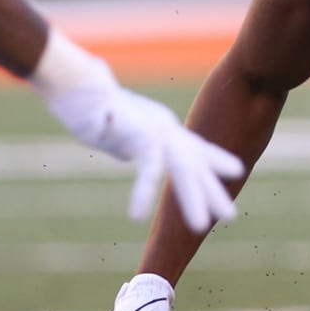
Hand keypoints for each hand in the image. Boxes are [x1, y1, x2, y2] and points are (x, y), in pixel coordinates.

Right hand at [30, 32, 243, 231]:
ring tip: (200, 227)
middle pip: (196, 162)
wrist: (73, 83)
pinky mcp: (139, 136)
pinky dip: (143, 192)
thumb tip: (129, 156)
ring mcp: (155, 130)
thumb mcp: (116, 131)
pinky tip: (135, 215)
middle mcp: (164, 126)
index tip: (236, 171)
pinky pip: (147, 169)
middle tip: (230, 216)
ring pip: (182, 169)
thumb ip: (128, 144)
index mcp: (160, 124)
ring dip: (193, 200)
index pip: (194, 145)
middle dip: (212, 191)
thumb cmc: (87, 103)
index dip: (215, 159)